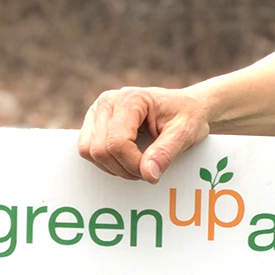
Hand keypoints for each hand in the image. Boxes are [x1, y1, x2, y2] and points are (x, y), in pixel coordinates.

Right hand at [78, 87, 210, 181]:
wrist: (186, 107)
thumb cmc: (187, 116)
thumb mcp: (184, 134)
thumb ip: (165, 153)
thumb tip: (148, 175)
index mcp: (130, 99)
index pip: (117, 142)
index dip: (133, 164)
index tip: (153, 171)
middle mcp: (108, 102)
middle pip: (99, 150)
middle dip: (123, 168)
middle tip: (147, 170)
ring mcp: (97, 111)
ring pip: (88, 151)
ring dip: (113, 167)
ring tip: (138, 165)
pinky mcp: (93, 122)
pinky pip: (87, 150)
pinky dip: (105, 162)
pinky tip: (126, 160)